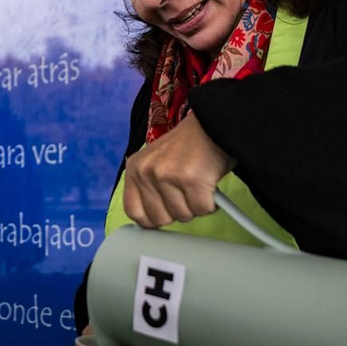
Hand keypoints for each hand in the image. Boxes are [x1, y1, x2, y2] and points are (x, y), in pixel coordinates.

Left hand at [122, 112, 234, 227]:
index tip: (165, 215)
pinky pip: (202, 209)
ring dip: (196, 205)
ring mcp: (167, 176)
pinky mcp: (191, 180)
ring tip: (198, 184)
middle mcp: (146, 172)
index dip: (152, 219)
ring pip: (183, 216)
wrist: (213, 124)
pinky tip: (209, 185)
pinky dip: (211, 203)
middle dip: (178, 211)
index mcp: (134, 169)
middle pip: (160, 219)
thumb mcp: (157, 163)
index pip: (134, 211)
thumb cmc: (188, 147)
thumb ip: (149, 188)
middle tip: (187, 193)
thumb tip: (152, 220)